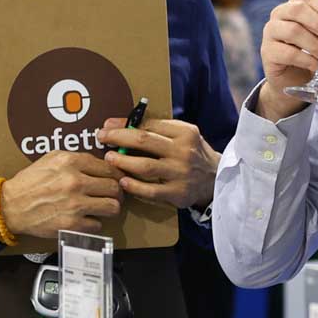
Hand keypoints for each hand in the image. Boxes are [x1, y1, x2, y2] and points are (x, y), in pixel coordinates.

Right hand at [0, 151, 124, 238]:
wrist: (10, 206)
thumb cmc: (30, 182)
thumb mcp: (51, 159)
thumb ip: (77, 159)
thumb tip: (101, 162)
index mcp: (71, 162)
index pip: (109, 167)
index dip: (117, 175)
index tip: (117, 179)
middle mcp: (75, 181)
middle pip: (114, 187)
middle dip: (116, 192)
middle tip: (113, 195)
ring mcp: (74, 204)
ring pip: (112, 207)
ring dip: (110, 208)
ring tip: (104, 207)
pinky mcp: (71, 224)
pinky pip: (97, 225)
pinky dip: (94, 223)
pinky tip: (86, 218)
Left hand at [98, 117, 219, 208]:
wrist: (215, 179)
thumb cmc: (192, 153)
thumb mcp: (181, 135)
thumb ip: (155, 129)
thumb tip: (118, 124)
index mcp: (185, 132)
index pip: (150, 125)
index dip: (125, 125)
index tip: (107, 126)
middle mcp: (184, 151)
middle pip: (144, 141)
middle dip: (119, 138)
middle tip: (102, 138)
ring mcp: (181, 173)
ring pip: (145, 166)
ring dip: (123, 162)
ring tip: (109, 159)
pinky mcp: (178, 193)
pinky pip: (151, 191)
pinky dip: (135, 186)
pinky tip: (123, 182)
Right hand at [256, 0, 317, 120]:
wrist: (295, 79)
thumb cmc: (311, 53)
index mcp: (296, 5)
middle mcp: (280, 14)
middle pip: (298, 10)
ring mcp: (271, 32)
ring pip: (293, 31)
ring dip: (315, 45)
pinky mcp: (267, 52)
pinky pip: (288, 53)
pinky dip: (306, 60)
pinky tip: (315, 65)